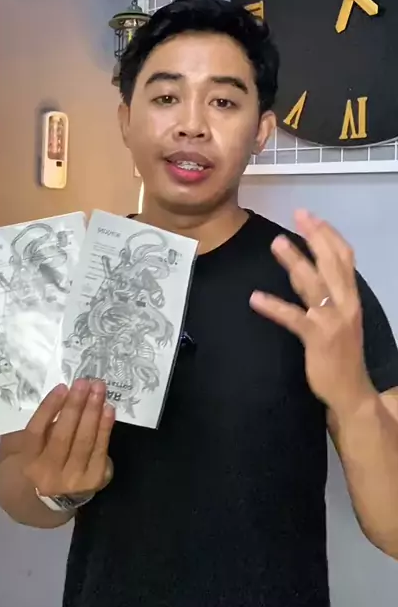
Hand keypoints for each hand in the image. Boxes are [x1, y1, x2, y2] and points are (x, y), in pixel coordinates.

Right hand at [21, 379, 114, 497]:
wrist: (59, 497)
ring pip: (83, 441)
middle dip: (75, 406)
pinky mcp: (94, 480)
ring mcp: (73, 480)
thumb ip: (40, 425)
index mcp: (29, 462)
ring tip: (99, 389)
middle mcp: (48, 474)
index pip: (36, 432)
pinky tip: (108, 409)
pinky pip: (101, 449)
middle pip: (62, 436)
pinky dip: (105, 427)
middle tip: (85, 382)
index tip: (63, 387)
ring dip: (93, 412)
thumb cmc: (45, 460)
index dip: (49, 408)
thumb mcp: (33, 446)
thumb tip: (60, 393)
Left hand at [250, 210, 374, 414]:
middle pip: (332, 262)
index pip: (344, 257)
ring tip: (276, 243)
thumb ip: (321, 292)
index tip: (310, 217)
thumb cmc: (340, 352)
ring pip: (313, 284)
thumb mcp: (336, 316)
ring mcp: (333, 321)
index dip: (328, 235)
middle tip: (298, 216)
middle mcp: (346, 304)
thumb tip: (299, 267)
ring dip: (295, 261)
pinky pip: (293, 317)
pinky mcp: (318, 338)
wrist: (350, 390)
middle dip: (314, 237)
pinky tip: (255, 298)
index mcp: (350, 296)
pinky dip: (274, 306)